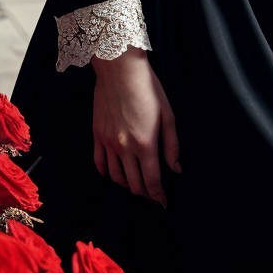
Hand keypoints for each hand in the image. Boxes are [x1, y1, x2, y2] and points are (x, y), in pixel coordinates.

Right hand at [90, 47, 180, 207]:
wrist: (120, 70)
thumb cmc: (147, 88)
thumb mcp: (167, 115)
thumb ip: (172, 146)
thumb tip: (176, 169)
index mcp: (145, 144)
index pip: (152, 181)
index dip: (159, 197)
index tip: (163, 203)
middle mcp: (124, 148)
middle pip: (134, 184)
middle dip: (145, 194)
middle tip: (152, 196)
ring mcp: (108, 143)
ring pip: (116, 177)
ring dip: (127, 186)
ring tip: (136, 186)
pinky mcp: (97, 135)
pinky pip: (99, 163)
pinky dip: (107, 174)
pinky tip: (114, 175)